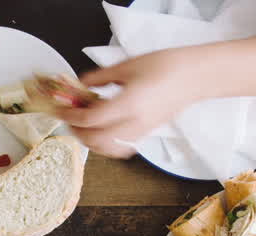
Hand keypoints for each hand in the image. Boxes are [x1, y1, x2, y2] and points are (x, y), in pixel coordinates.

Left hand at [57, 48, 202, 157]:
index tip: (60, 109)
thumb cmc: (167, 65)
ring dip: (89, 141)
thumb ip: (100, 77)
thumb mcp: (128, 65)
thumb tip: (80, 84)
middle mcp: (134, 123)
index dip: (70, 116)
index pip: (90, 119)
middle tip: (69, 118)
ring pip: (106, 149)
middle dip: (76, 131)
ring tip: (83, 125)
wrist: (195, 76)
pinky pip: (119, 148)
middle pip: (95, 140)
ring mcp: (141, 132)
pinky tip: (100, 132)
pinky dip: (104, 145)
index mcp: (128, 104)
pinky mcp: (145, 134)